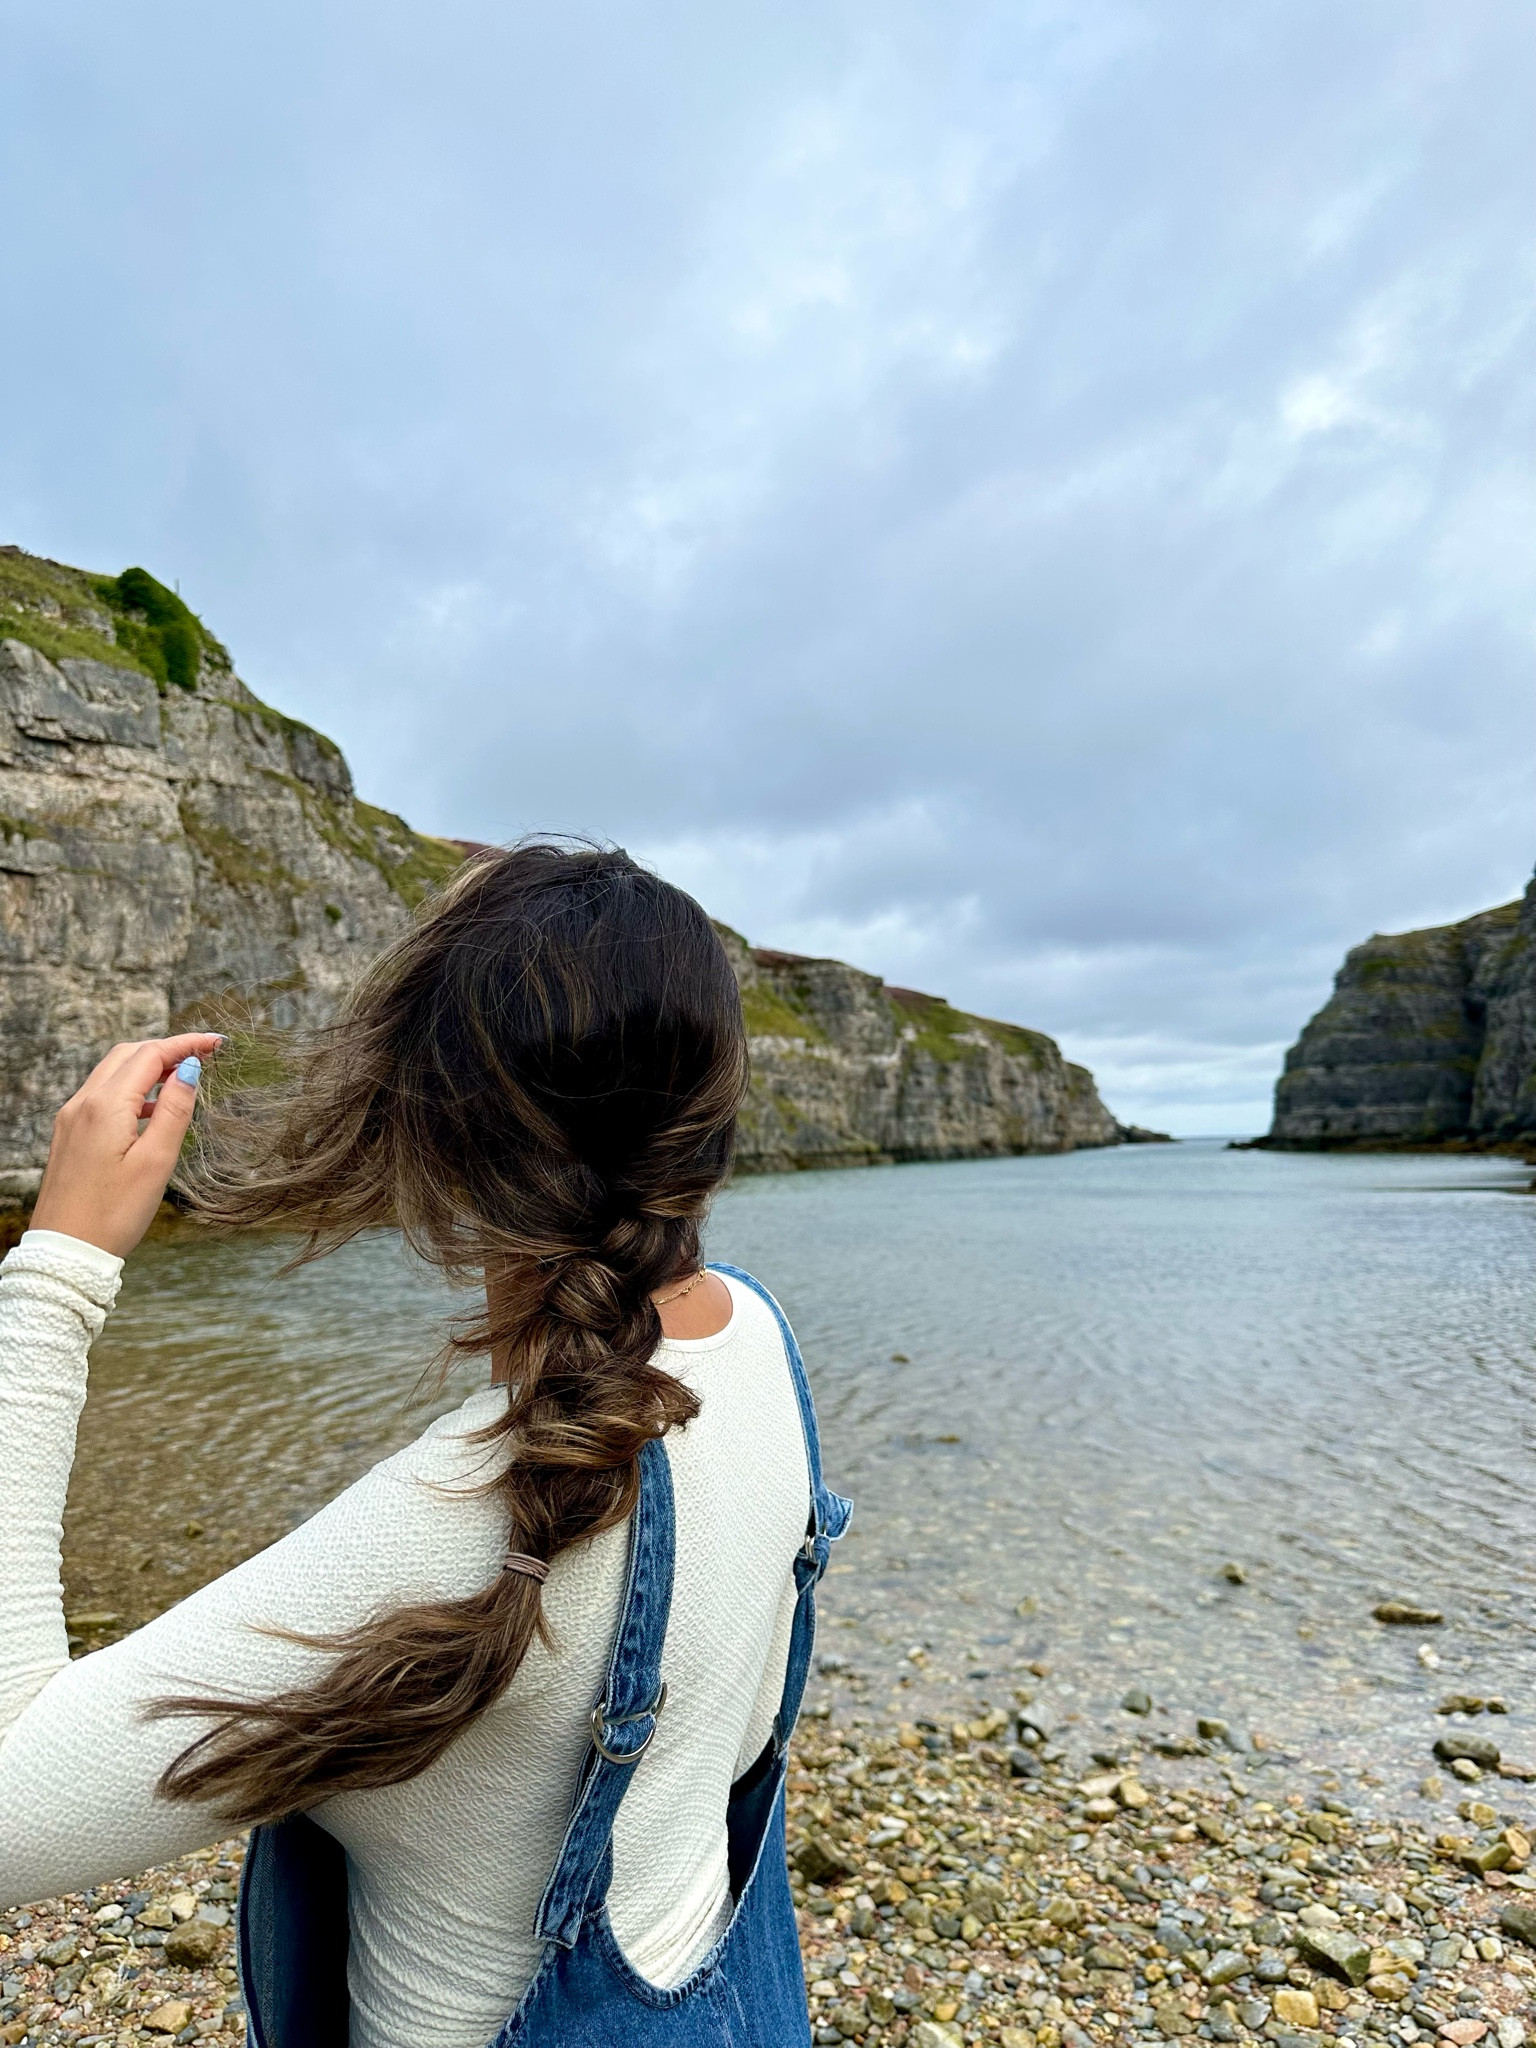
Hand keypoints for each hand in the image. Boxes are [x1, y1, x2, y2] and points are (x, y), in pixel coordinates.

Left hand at [30, 1034, 224, 1258]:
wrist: (67, 1250)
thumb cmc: (113, 1214)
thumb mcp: (156, 1162)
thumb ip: (174, 1111)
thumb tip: (189, 1070)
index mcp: (105, 1107)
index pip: (149, 1055)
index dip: (185, 1044)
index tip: (217, 1043)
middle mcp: (82, 1104)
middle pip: (127, 1054)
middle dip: (166, 1048)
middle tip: (204, 1055)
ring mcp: (71, 1118)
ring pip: (112, 1072)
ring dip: (148, 1066)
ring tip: (183, 1078)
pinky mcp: (69, 1134)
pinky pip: (101, 1095)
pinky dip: (131, 1089)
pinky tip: (152, 1109)